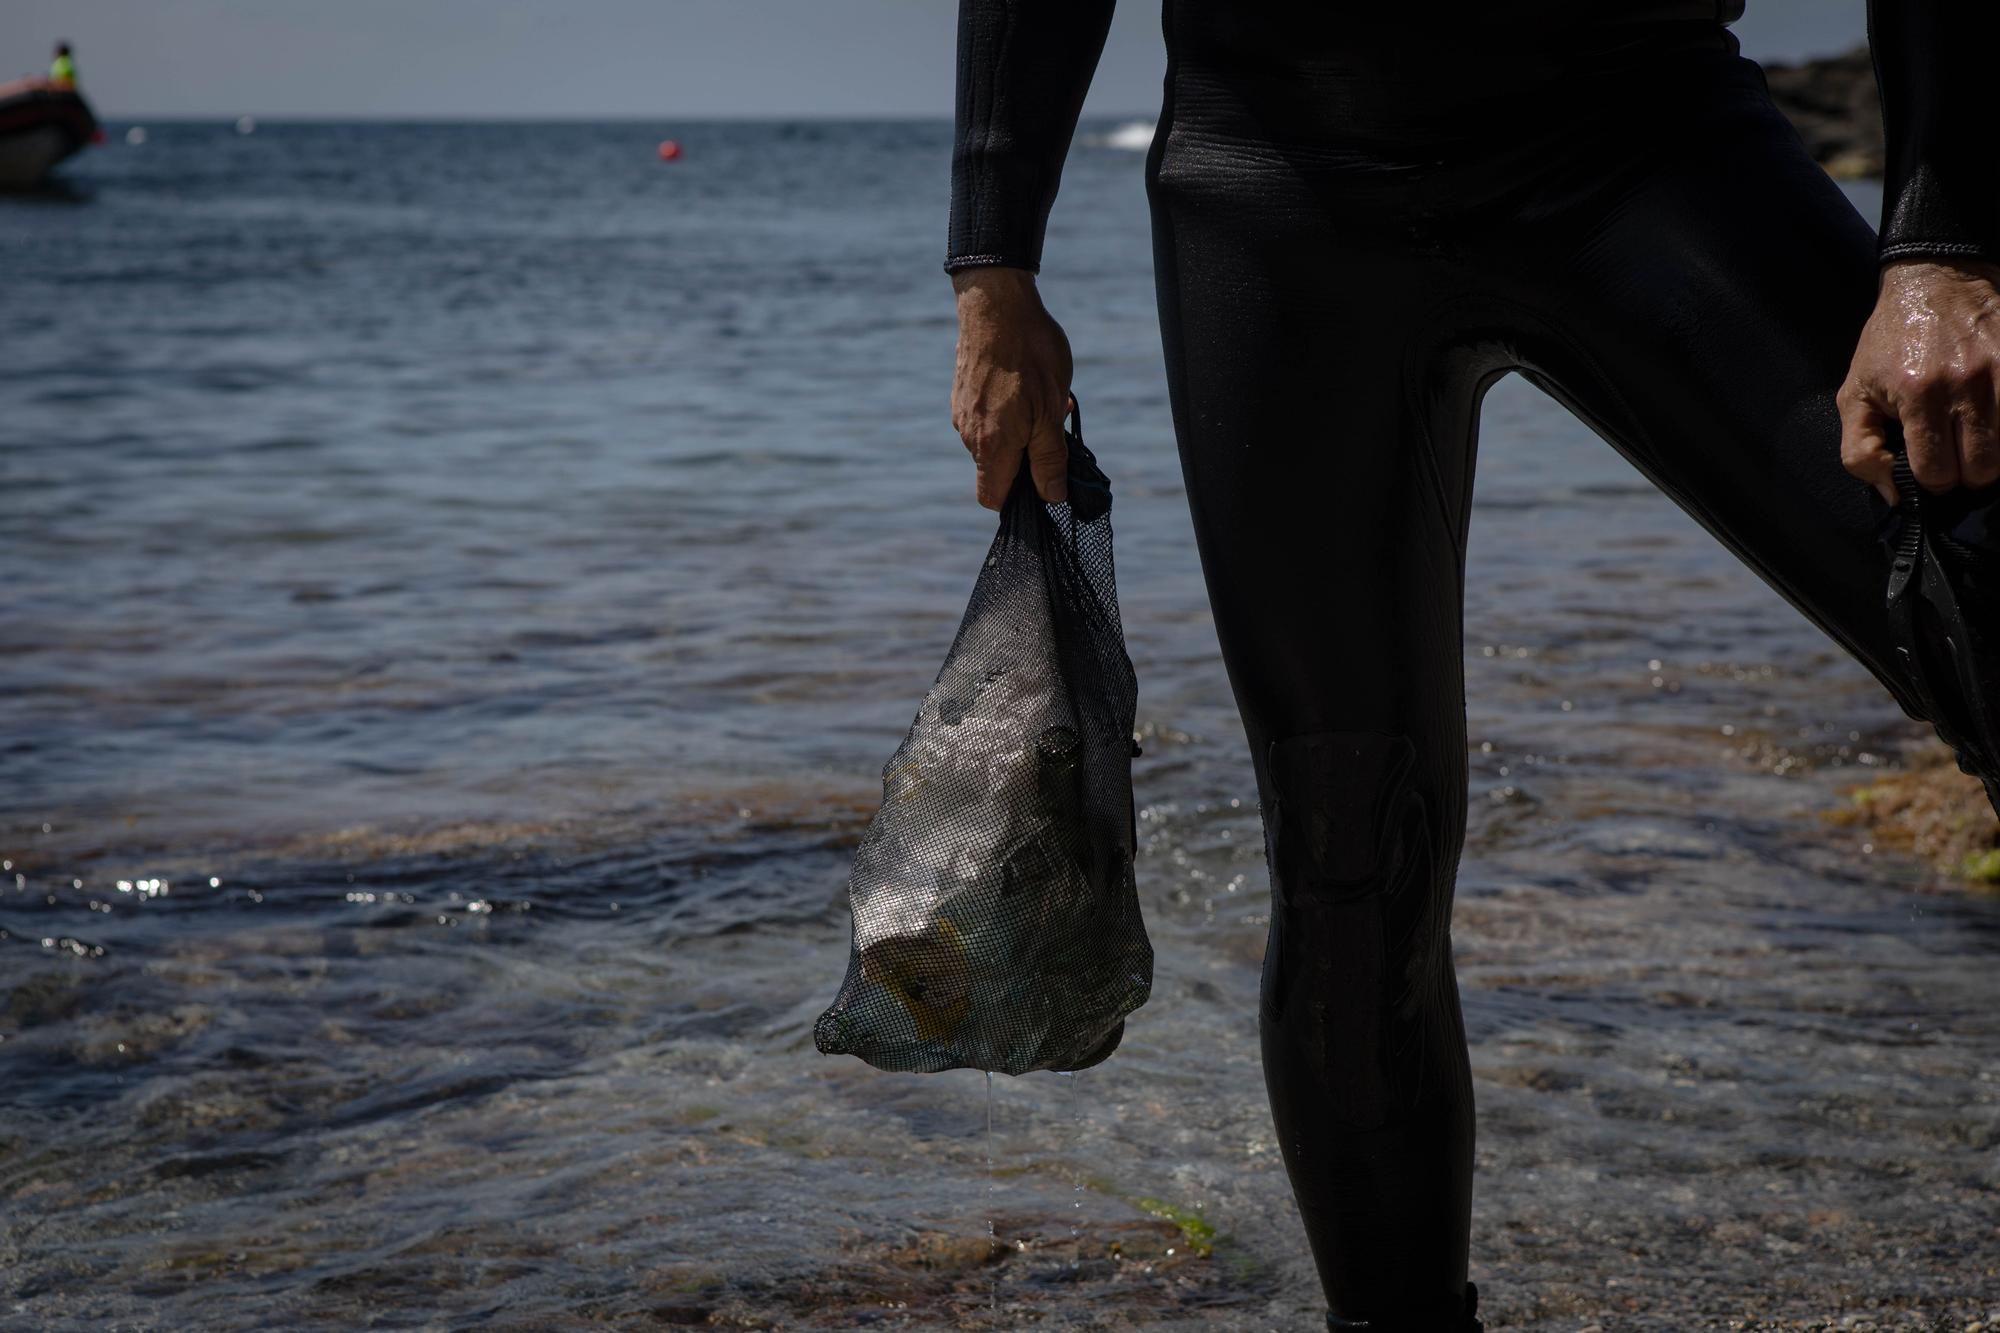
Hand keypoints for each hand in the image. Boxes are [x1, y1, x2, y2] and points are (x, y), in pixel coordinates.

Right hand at [950, 266, 1074, 510]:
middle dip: (1025, 458)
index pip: (992, 498)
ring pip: (992, 441)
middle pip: (995, 470)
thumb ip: (1049, 459)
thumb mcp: (1050, 411)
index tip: (1042, 479)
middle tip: (1052, 426)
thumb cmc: (1030, 355)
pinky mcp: (961, 391)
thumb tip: (1052, 497)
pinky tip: (1022, 382)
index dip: (1017, 499)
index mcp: (991, 447)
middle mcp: (969, 435)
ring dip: (1018, 431)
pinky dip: (1005, 411)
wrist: (996, 302)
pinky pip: (985, 416)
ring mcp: (961, 412)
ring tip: (1041, 397)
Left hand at [1839, 257, 1999, 505]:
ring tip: (1977, 438)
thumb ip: (1860, 450)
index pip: (1937, 473)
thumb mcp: (1855, 393)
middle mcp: (1965, 384)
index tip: (1930, 468)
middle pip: (1982, 468)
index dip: (1932, 480)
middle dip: (1967, 473)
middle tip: (1956, 455)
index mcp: (1918, 395)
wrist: (1935, 281)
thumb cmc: (1889, 342)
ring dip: (1995, 453)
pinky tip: (1994, 421)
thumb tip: (1892, 494)